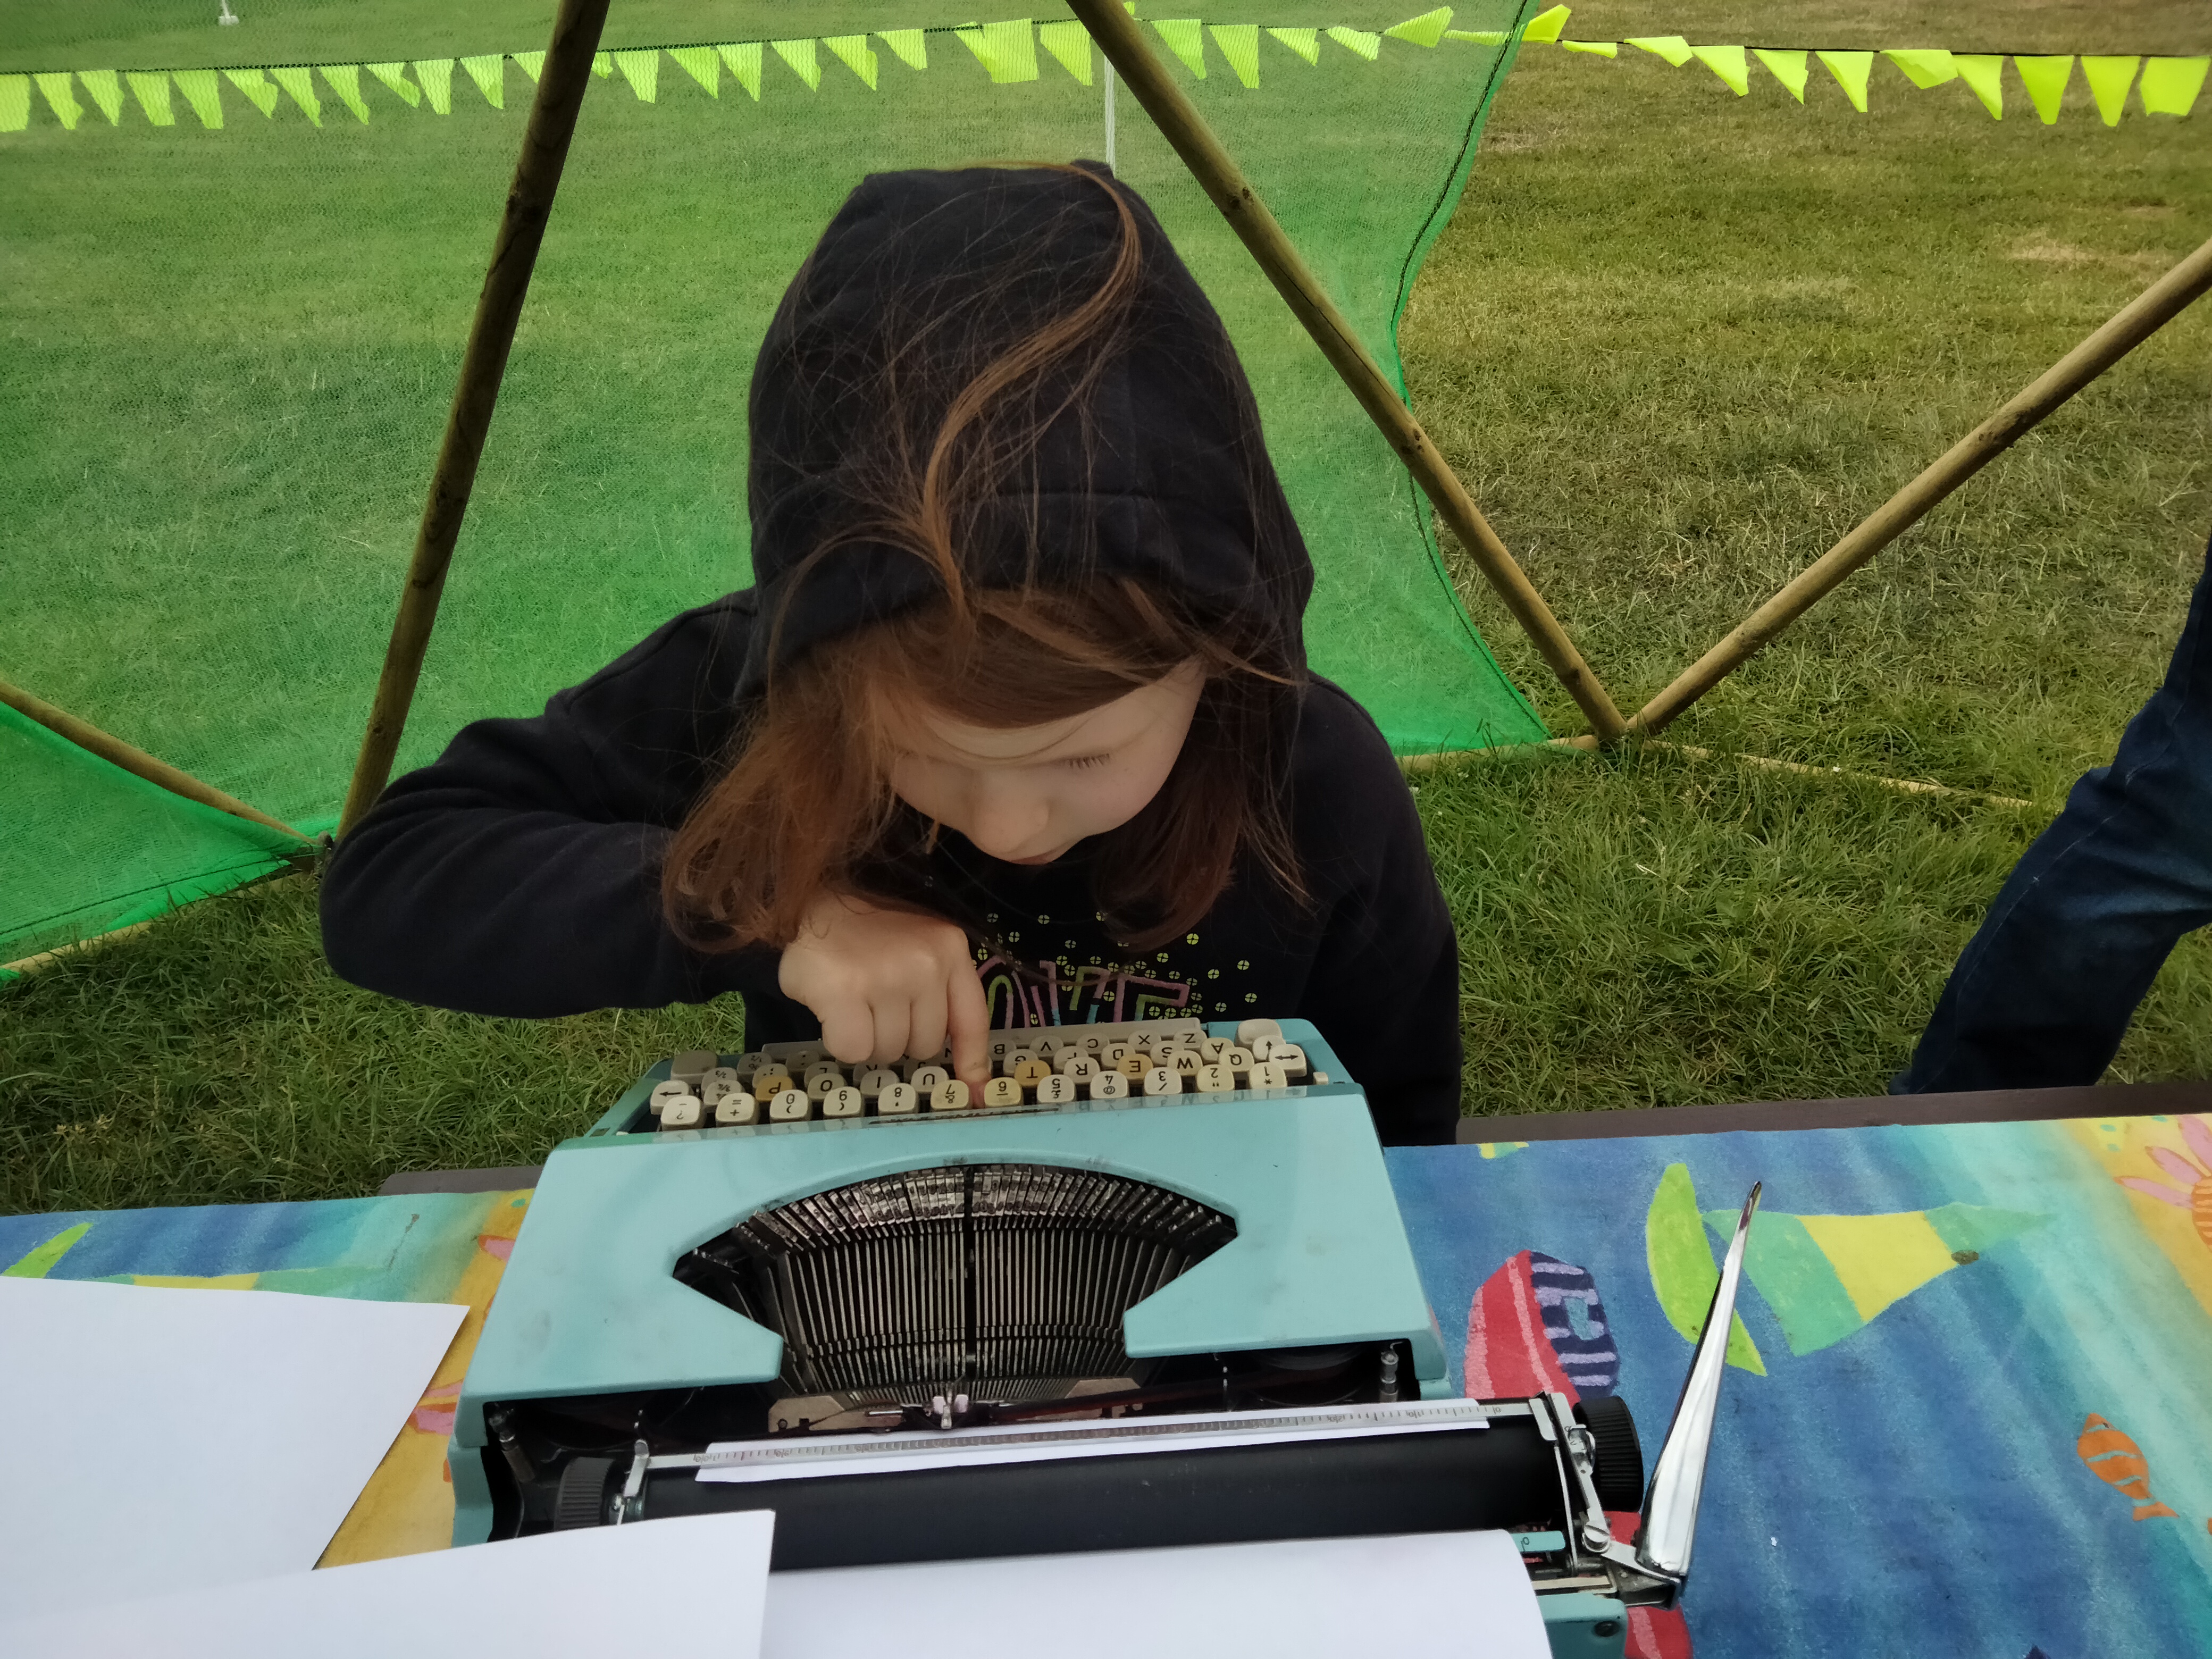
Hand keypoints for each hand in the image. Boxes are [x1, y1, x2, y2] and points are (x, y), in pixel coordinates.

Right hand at [777, 891, 990, 1086]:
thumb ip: (945, 1001)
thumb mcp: (921, 953)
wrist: (813, 909)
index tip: (975, 1093)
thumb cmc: (870, 938)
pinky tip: (834, 1013)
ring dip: (868, 1040)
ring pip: (888, 1051)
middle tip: (876, 1008)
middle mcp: (925, 963)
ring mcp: (885, 977)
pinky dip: (840, 1041)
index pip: (972, 1020)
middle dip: (899, 1038)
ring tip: (854, 1004)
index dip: (971, 1061)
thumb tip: (974, 1080)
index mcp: (951, 950)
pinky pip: (853, 1050)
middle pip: (925, 1045)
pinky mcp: (844, 993)